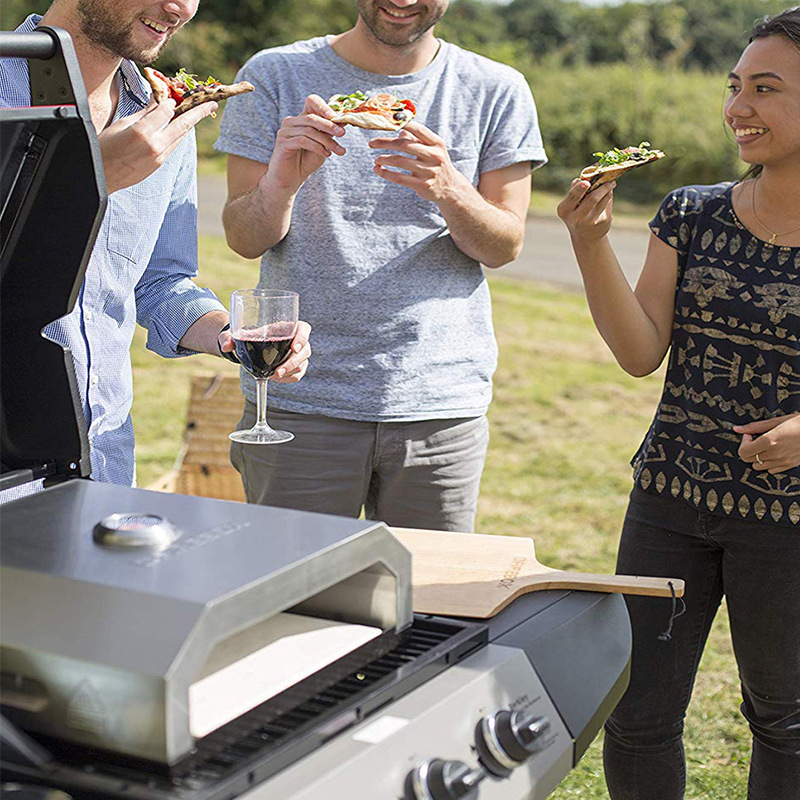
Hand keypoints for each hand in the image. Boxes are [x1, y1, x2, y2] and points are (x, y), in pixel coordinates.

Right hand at [99, 97, 217, 193]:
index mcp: (142, 133)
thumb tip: (158, 101)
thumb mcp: (122, 124)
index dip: (170, 101)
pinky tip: (180, 127)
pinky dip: (178, 134)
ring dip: (190, 123)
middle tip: (212, 104)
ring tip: (200, 112)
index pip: (166, 111)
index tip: (172, 95)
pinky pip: (173, 146)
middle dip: (199, 112)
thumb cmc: (105, 147)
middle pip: (183, 125)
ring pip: (180, 136)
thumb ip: (144, 114)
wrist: (101, 177)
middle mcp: (155, 146)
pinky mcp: (159, 165)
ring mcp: (159, 158)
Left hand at [218, 321, 310, 380]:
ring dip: (288, 372)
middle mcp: (296, 339)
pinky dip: (288, 379)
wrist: (250, 347)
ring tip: (272, 376)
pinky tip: (276, 378)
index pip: (303, 329)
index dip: (302, 338)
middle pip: (305, 351)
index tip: (294, 348)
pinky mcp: (296, 366)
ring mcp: (299, 354)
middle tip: (276, 372)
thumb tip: (226, 346)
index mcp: (288, 326)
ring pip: (302, 364)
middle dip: (292, 363)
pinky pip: (298, 375)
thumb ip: (229, 337)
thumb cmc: (247, 336)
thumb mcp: (236, 334)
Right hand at [267, 95, 345, 191]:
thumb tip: (344, 120)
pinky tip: (326, 154)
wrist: (290, 180)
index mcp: (301, 118)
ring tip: (338, 151)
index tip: (339, 117)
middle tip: (343, 133)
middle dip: (330, 125)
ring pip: (309, 130)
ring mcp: (285, 131)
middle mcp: (291, 121)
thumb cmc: (306, 162)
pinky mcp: (282, 143)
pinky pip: (303, 141)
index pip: (312, 101)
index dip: (325, 107)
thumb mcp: (322, 145)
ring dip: (327, 141)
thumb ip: (330, 133)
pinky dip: (317, 147)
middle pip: (312, 117)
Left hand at [369, 122, 469, 202]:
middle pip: (405, 145)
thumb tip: (399, 131)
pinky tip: (378, 170)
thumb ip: (416, 139)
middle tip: (371, 143)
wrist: (450, 188)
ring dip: (384, 159)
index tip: (387, 121)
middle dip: (385, 143)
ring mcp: (429, 171)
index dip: (403, 124)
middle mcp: (434, 156)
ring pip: (400, 161)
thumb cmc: (436, 164)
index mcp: (437, 144)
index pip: (418, 129)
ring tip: (376, 159)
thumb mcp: (431, 150)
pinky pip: (400, 178)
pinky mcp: (423, 185)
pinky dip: (386, 173)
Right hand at [557, 178, 615, 241]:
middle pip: (592, 198)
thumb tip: (586, 175)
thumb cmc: (577, 214)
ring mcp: (591, 221)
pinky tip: (608, 193)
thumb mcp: (570, 204)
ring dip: (607, 188)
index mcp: (564, 210)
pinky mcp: (603, 222)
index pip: (573, 197)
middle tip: (608, 179)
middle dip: (601, 186)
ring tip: (610, 183)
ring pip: (603, 199)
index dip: (580, 189)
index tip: (587, 182)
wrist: (586, 236)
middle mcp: (576, 218)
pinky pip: (607, 203)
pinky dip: (608, 195)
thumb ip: (576, 189)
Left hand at [734, 413, 799, 473]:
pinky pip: (771, 470)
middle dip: (748, 449)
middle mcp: (775, 454)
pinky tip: (774, 452)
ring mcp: (783, 461)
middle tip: (755, 439)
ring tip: (765, 446)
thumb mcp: (778, 421)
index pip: (743, 451)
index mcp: (770, 441)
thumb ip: (756, 427)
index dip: (744, 442)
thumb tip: (737, 429)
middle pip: (748, 459)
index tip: (750, 434)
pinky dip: (768, 463)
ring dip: (757, 457)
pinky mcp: (790, 465)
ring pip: (758, 466)